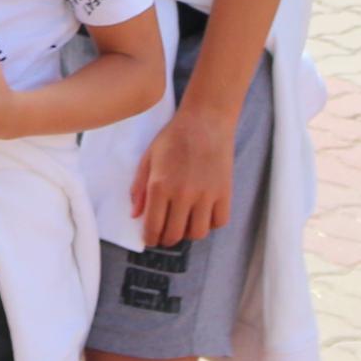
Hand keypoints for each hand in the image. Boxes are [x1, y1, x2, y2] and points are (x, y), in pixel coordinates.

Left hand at [130, 106, 236, 246]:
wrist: (206, 120)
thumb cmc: (174, 137)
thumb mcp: (149, 158)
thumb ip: (139, 188)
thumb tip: (136, 215)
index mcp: (160, 186)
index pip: (153, 227)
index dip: (150, 239)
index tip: (151, 239)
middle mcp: (183, 194)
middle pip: (174, 234)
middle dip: (167, 239)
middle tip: (165, 235)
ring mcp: (206, 195)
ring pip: (197, 233)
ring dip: (188, 233)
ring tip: (184, 224)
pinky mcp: (224, 192)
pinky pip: (219, 222)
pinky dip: (211, 223)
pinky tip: (203, 214)